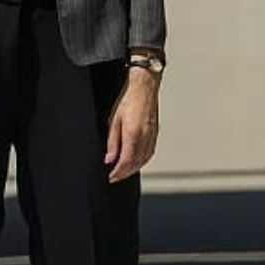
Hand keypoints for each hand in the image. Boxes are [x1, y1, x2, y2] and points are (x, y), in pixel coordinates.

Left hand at [105, 68, 159, 182]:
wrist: (144, 86)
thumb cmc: (128, 99)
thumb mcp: (113, 120)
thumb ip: (112, 142)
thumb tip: (109, 159)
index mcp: (133, 134)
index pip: (126, 162)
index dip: (118, 173)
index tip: (110, 177)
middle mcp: (145, 137)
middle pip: (136, 164)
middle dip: (125, 173)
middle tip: (115, 177)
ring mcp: (152, 135)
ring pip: (144, 160)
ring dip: (134, 169)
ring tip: (124, 171)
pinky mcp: (155, 133)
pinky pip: (150, 152)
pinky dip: (142, 160)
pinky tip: (136, 161)